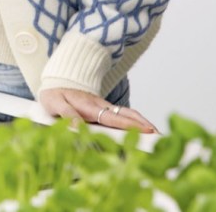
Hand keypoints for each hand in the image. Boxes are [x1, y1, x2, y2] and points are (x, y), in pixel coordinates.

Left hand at [40, 88, 157, 132]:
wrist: (57, 79)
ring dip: (142, 123)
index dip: (128, 125)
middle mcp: (100, 106)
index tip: (145, 130)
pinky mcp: (103, 109)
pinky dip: (135, 122)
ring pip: (127, 114)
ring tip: (156, 134)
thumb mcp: (55, 103)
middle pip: (126, 115)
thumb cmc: (55, 93)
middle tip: (159, 136)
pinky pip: (122, 115)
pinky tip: (142, 130)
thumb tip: (77, 125)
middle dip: (143, 124)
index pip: (112, 118)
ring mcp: (103, 107)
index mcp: (89, 106)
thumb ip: (67, 114)